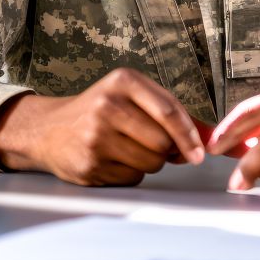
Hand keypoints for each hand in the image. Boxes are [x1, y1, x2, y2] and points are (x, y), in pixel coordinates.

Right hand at [0, 68, 204, 185]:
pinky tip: (113, 160)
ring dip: (149, 163)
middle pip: (163, 143)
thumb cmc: (101, 111)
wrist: (49, 130)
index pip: (169, 112)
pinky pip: (131, 178)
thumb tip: (209, 136)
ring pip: (150, 164)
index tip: (199, 154)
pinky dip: (130, 173)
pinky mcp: (89, 165)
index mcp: (123, 81)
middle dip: (167, 151)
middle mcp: (107, 106)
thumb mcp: (133, 96)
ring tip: (129, 149)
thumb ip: (172, 112)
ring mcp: (95, 137)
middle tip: (155, 146)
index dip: (189, 137)